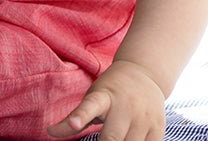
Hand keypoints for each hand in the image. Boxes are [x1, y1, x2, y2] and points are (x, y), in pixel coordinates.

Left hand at [47, 60, 166, 140]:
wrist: (145, 73)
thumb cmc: (111, 90)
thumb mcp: (93, 97)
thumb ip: (75, 117)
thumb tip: (49, 132)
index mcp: (105, 97)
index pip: (91, 106)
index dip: (81, 117)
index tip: (75, 123)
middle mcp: (126, 107)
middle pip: (113, 139)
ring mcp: (144, 117)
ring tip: (116, 140)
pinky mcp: (158, 127)